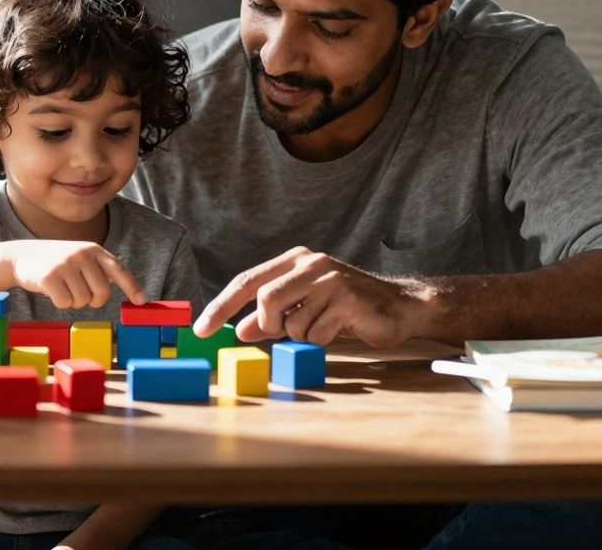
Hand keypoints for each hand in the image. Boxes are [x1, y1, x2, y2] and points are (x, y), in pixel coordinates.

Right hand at [6, 240, 145, 309]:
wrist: (22, 255)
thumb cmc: (58, 262)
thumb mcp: (81, 257)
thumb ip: (101, 270)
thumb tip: (132, 291)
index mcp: (93, 249)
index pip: (118, 269)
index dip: (131, 286)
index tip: (141, 301)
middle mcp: (82, 254)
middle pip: (102, 292)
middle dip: (93, 299)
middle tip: (80, 292)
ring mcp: (65, 264)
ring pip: (82, 301)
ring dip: (74, 301)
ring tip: (63, 286)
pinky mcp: (49, 277)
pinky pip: (65, 303)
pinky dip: (60, 302)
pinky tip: (52, 290)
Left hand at [193, 246, 427, 347]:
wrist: (398, 307)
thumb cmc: (345, 309)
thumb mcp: (303, 311)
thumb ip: (272, 318)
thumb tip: (241, 331)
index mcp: (294, 261)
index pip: (247, 281)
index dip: (222, 306)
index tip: (202, 330)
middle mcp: (310, 263)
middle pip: (266, 298)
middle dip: (269, 324)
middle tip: (282, 333)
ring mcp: (330, 278)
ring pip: (291, 320)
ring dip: (301, 335)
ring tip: (322, 327)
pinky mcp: (347, 297)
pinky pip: (316, 331)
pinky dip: (321, 340)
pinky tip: (339, 328)